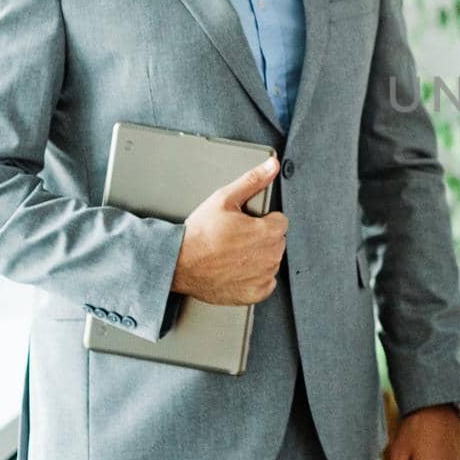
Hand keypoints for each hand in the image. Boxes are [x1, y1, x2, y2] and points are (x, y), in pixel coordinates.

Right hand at [170, 157, 287, 305]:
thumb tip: (271, 166)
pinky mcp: (254, 293)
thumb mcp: (225, 198)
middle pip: (277, 242)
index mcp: (268, 232)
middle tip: (237, 238)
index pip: (280, 222)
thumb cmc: (200, 233)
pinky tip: (237, 269)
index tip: (248, 224)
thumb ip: (253, 180)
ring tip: (233, 253)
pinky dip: (254, 278)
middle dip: (261, 238)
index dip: (263, 220)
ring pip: (271, 261)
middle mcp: (270, 256)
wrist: (178, 263)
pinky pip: (265, 283)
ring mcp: (263, 276)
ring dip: (258, 257)